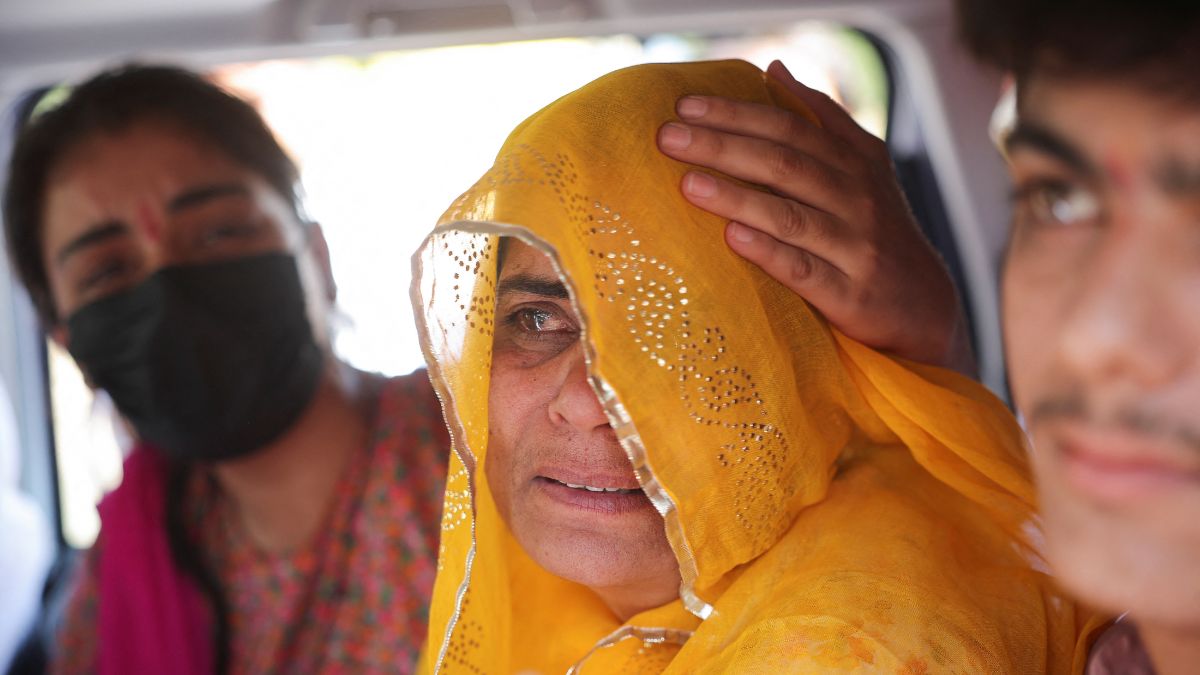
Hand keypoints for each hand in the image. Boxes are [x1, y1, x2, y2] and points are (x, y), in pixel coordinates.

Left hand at [656, 60, 974, 376]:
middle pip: (784, 164)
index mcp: (852, 164)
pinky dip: (769, 252)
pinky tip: (732, 238)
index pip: (790, 128)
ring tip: (688, 184)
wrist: (923, 307)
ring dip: (737, 197)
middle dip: (723, 147)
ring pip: (790, 216)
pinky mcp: (849, 294)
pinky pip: (804, 270)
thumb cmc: (877, 231)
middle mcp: (856, 199)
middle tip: (667, 138)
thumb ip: (822, 118)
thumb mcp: (863, 167)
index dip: (739, 114)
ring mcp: (854, 247)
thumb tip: (774, 69)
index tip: (686, 106)